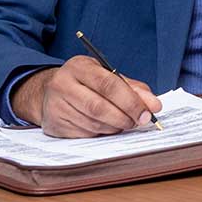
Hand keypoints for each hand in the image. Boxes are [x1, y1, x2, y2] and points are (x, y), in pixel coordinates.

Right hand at [11, 55, 162, 137]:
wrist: (48, 92)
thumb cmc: (85, 83)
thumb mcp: (106, 75)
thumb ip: (131, 88)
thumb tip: (153, 104)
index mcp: (79, 66)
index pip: (109, 84)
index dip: (131, 101)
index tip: (149, 112)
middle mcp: (63, 84)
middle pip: (99, 107)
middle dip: (125, 117)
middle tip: (140, 121)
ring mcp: (55, 106)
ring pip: (93, 123)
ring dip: (115, 127)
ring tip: (124, 123)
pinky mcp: (54, 125)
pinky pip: (85, 134)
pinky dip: (102, 133)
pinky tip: (107, 127)